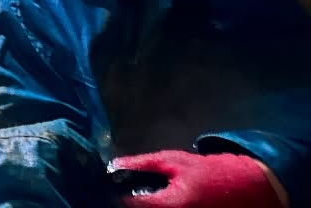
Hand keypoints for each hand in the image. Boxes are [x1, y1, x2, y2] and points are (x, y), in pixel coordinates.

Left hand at [110, 151, 284, 207]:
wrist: (249, 189)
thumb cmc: (209, 172)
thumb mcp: (174, 161)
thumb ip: (142, 164)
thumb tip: (115, 165)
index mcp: (171, 204)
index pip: (132, 204)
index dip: (120, 195)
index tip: (114, 188)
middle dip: (137, 203)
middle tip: (138, 193)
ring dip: (149, 206)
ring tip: (151, 198)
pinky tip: (161, 202)